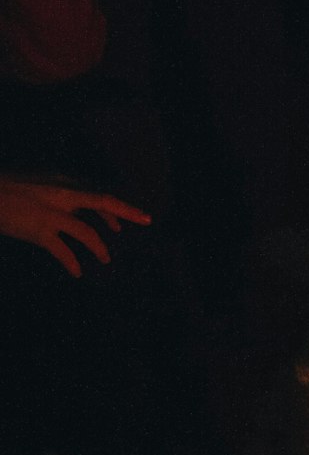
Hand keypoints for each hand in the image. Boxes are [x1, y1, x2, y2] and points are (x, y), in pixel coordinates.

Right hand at [0, 177, 151, 276]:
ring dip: (100, 248)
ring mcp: (50, 213)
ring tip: (106, 259)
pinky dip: (73, 263)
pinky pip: (63, 251)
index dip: (118, 207)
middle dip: (128, 212)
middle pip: (103, 201)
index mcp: (61, 182)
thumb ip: (59, 194)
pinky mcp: (38, 230)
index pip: (97, 193)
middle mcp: (60, 194)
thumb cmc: (8, 189)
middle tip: (147, 221)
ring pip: (87, 232)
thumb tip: (77, 208)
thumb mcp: (38, 184)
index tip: (134, 217)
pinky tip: (78, 272)